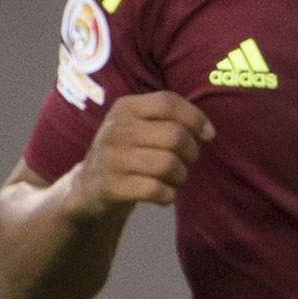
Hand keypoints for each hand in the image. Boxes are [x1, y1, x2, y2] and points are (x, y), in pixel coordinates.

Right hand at [74, 91, 213, 217]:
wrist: (89, 186)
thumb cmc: (128, 152)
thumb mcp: (139, 125)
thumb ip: (169, 119)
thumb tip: (208, 131)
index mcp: (125, 108)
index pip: (168, 102)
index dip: (195, 118)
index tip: (208, 135)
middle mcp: (116, 129)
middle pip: (174, 136)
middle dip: (191, 152)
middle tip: (187, 161)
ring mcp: (111, 159)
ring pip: (168, 164)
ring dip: (180, 176)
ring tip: (174, 179)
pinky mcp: (111, 187)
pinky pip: (156, 190)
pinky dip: (169, 196)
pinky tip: (164, 195)